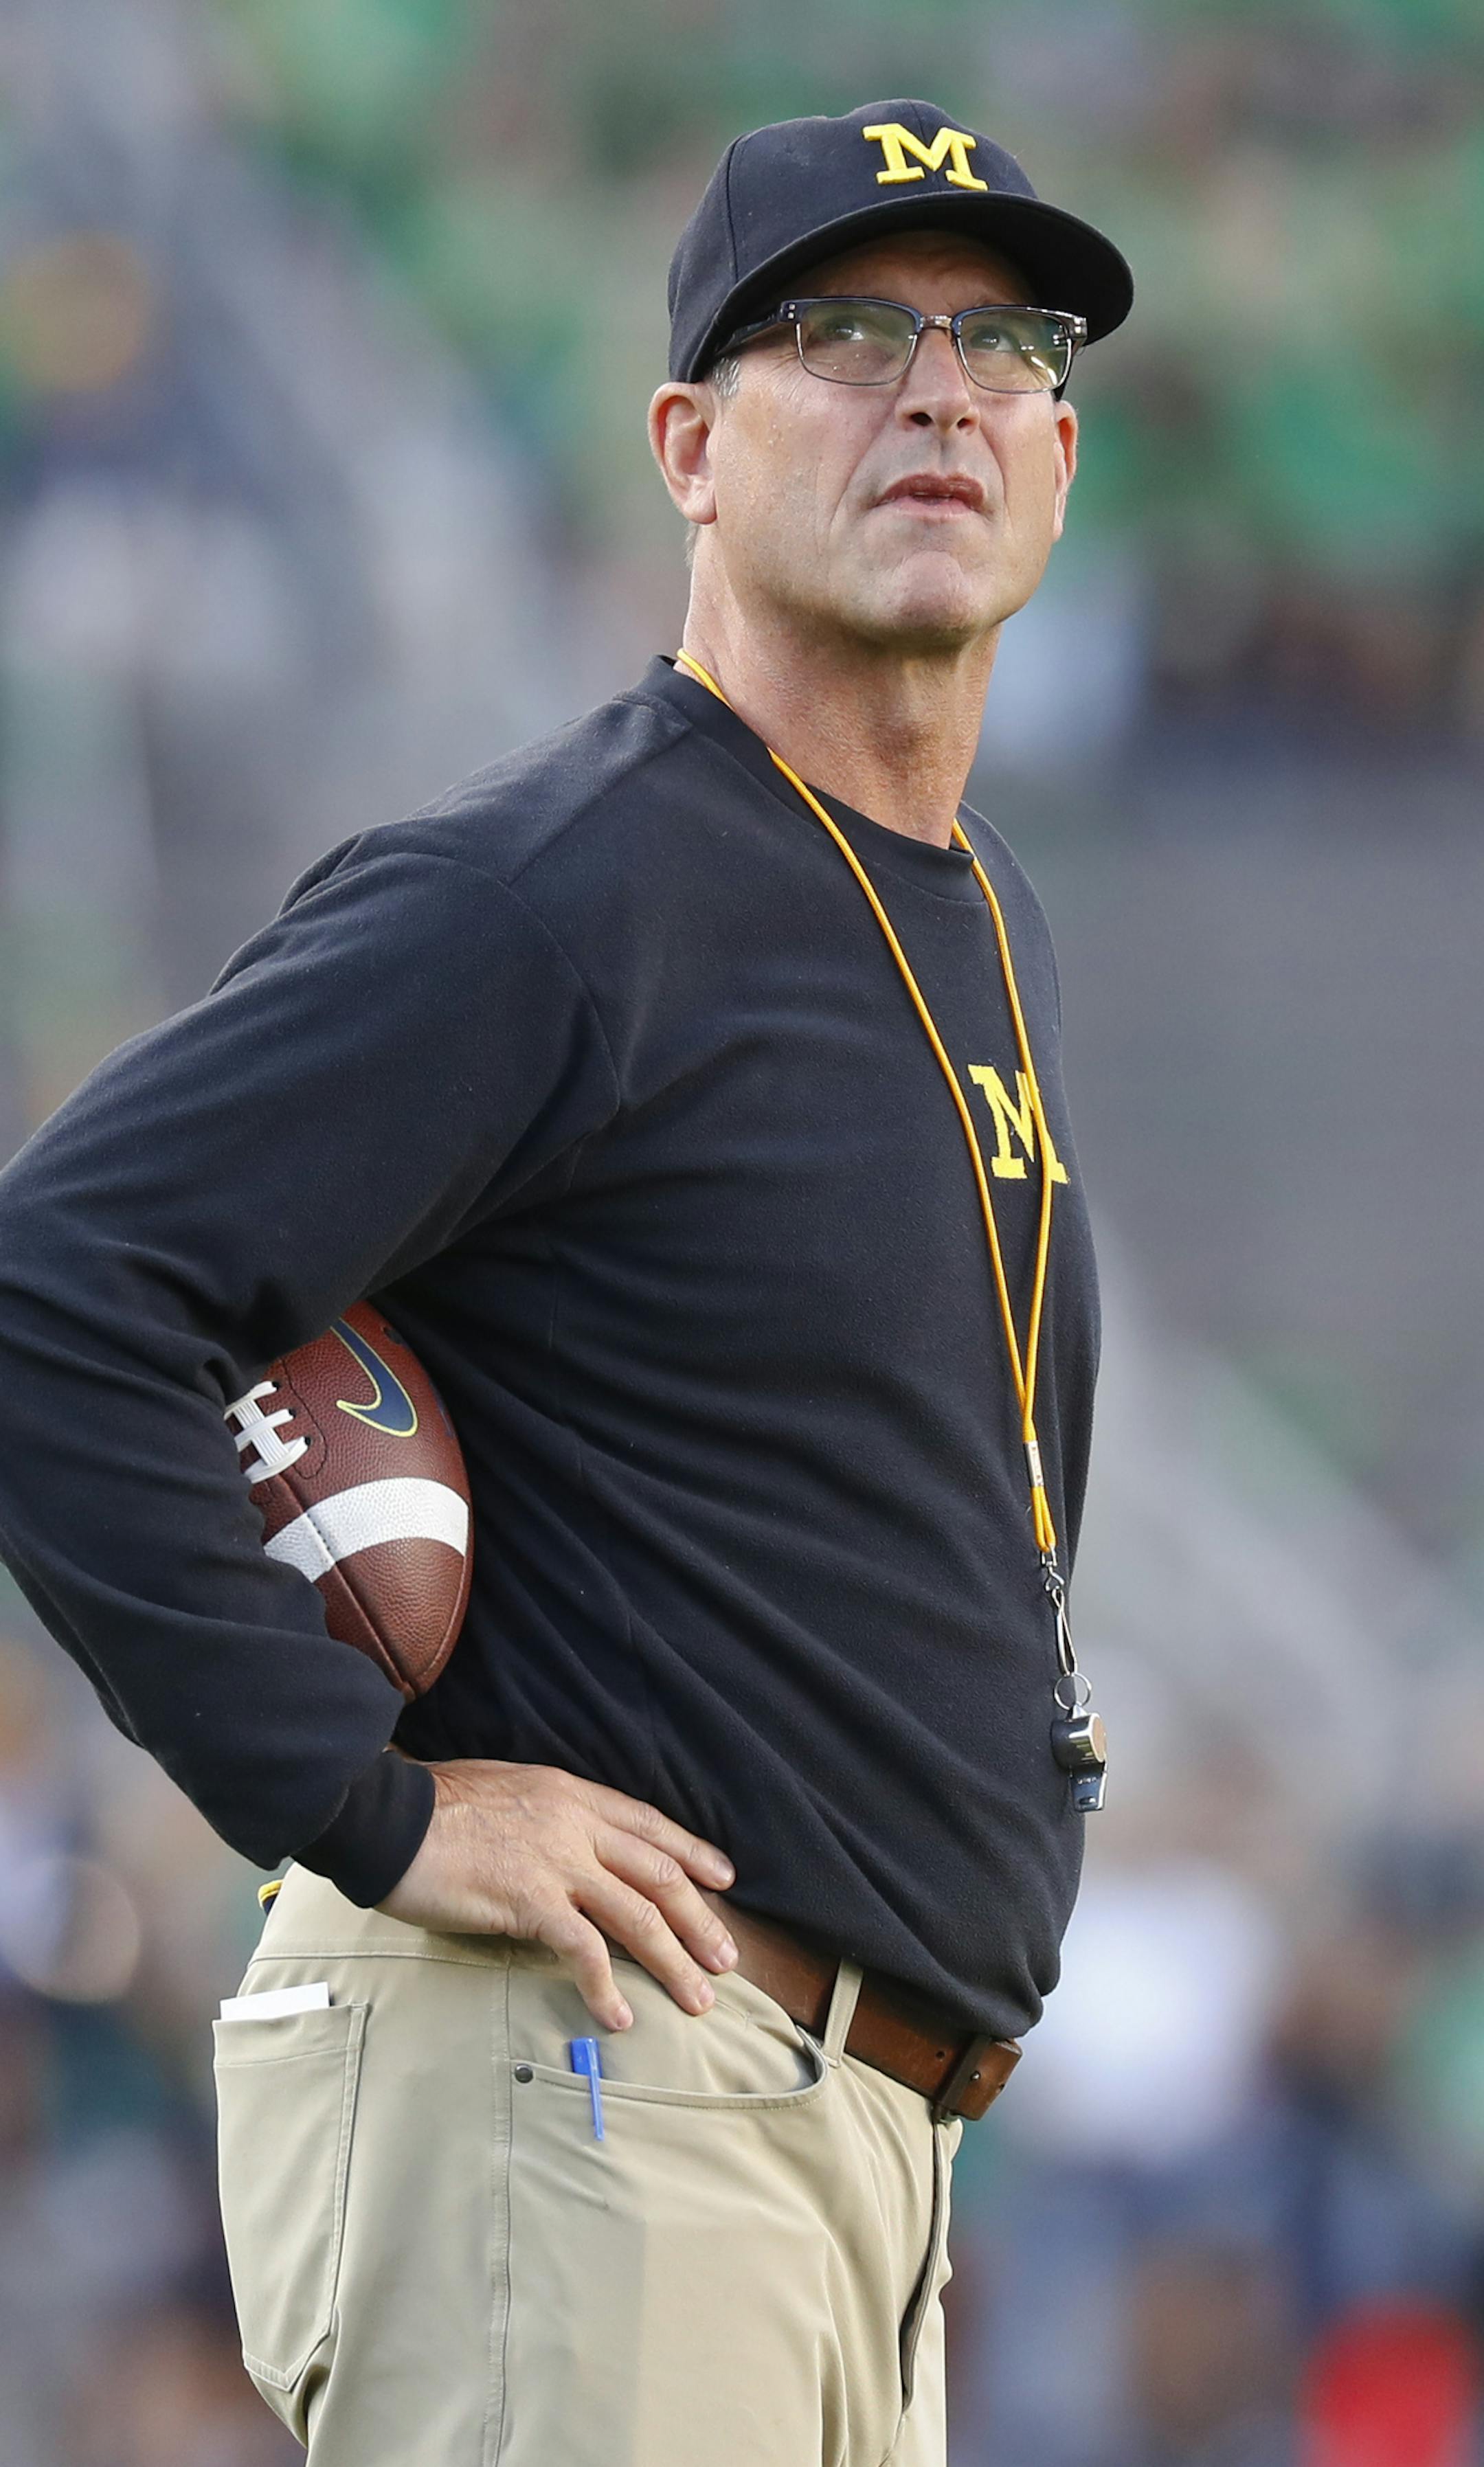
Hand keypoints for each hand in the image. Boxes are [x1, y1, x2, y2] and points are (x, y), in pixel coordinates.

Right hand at [379, 1759, 736, 2029]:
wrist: (388, 1816)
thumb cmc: (435, 1807)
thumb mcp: (508, 1791)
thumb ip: (547, 1817)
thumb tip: (566, 1848)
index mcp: (570, 1795)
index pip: (648, 1824)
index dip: (692, 1851)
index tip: (723, 1877)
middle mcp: (575, 1825)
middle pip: (658, 1874)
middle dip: (698, 1920)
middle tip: (727, 1959)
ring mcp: (556, 1863)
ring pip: (637, 1915)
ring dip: (673, 1962)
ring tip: (697, 1999)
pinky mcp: (529, 1902)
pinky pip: (583, 1951)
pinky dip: (606, 1989)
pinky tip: (618, 2018)